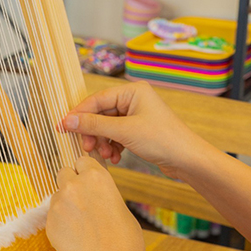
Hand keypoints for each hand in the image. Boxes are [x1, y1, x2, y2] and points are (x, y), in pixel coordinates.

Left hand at [46, 156, 144, 250]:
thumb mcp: (120, 207)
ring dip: (65, 205)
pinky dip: (61, 224)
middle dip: (71, 183)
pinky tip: (76, 238)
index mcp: (96, 177)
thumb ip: (102, 195)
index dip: (85, 171)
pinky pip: (53, 217)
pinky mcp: (49, 222)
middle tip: (82, 201)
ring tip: (82, 227)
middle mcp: (74, 185)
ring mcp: (58, 204)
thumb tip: (94, 197)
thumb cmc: (123, 240)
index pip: (82, 160)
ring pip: (57, 196)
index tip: (88, 181)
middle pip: (63, 173)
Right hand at [59, 81, 195, 178]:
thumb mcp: (124, 131)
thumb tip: (68, 120)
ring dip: (102, 142)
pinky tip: (116, 158)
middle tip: (86, 147)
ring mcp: (136, 116)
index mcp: (132, 91)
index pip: (97, 99)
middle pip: (100, 114)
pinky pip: (116, 136)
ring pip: (107, 127)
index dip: (79, 114)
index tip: (63, 127)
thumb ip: (94, 125)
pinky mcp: (138, 131)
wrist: (187, 159)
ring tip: (106, 155)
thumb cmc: (162, 139)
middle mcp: (134, 100)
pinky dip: (113, 147)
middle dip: (93, 133)